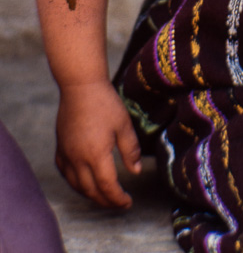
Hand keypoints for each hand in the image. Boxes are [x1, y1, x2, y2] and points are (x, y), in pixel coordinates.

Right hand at [55, 80, 141, 208]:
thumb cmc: (105, 103)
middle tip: (118, 203)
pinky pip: (65, 174)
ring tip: (104, 196)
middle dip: (105, 201)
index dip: (117, 198)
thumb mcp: (124, 125)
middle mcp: (78, 159)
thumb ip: (130, 150)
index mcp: (96, 155)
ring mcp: (66, 154)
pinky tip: (83, 182)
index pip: (107, 187)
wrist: (80, 86)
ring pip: (76, 185)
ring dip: (90, 195)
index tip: (128, 202)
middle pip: (91, 191)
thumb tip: (135, 171)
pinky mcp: (60, 148)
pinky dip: (75, 183)